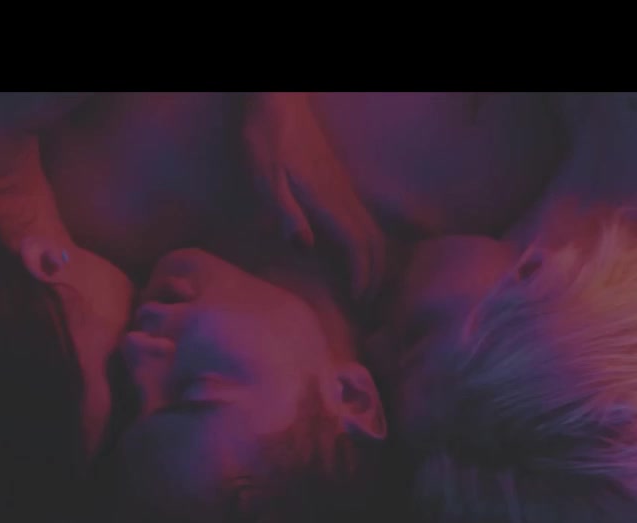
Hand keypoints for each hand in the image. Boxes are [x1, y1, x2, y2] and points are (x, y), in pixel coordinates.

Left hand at [243, 93, 387, 302]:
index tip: (356, 305)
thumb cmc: (264, 134)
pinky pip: (364, 221)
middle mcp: (342, 196)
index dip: (360, 279)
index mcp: (326, 199)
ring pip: (374, 232)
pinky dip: (367, 246)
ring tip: (364, 291)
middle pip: (374, 245)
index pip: (357, 248)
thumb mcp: (262, 172)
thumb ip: (281, 208)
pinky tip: (353, 258)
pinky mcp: (338, 182)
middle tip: (365, 310)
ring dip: (374, 264)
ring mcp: (343, 188)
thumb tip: (304, 246)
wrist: (277, 97)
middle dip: (373, 279)